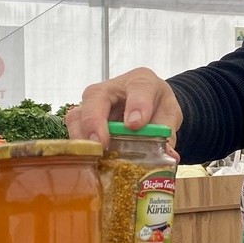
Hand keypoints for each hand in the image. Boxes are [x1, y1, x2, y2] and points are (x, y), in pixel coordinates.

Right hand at [64, 67, 182, 156]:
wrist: (150, 105)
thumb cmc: (157, 106)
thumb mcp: (169, 116)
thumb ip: (167, 134)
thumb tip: (168, 157)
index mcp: (140, 81)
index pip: (138, 88)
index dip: (136, 105)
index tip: (135, 124)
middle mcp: (111, 88)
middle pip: (95, 96)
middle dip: (95, 120)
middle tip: (101, 143)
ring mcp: (93, 103)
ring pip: (77, 114)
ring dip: (82, 136)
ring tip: (92, 155)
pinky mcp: (84, 120)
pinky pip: (74, 131)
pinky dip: (79, 146)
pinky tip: (88, 161)